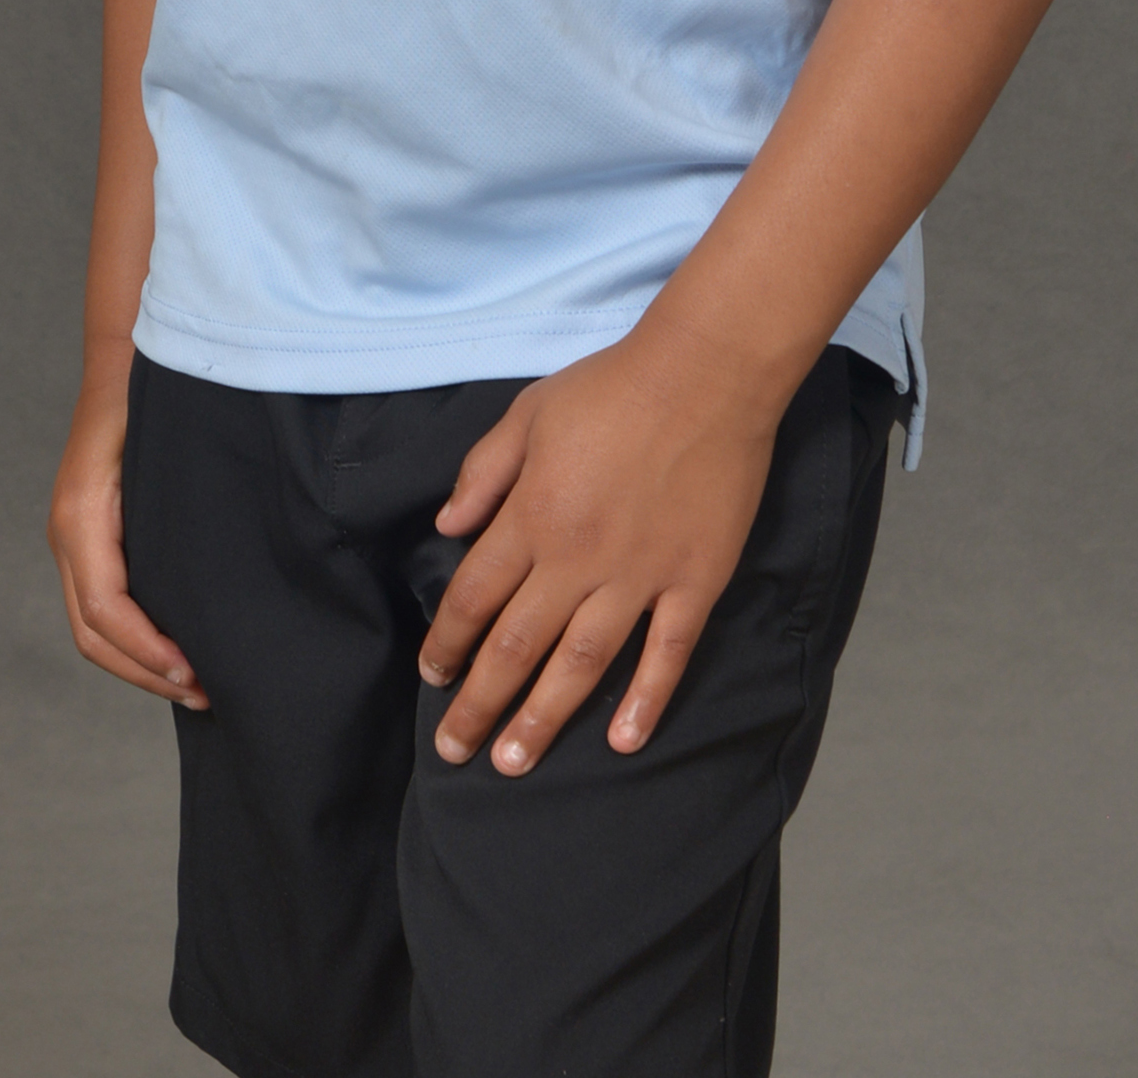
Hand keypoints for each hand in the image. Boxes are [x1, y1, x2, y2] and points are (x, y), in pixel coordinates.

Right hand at [47, 357, 207, 710]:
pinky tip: (175, 647)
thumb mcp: (164, 446)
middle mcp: (69, 534)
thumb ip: (174, 506)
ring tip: (195, 683)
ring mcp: (73, 539)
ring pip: (92, 628)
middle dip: (146, 672)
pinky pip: (101, 605)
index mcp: (83, 516)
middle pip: (93, 634)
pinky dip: (132, 640)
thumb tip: (211, 580)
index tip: (196, 674)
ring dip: (139, 664)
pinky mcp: (90, 539)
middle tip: (207, 693)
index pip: (105, 609)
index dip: (147, 652)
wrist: (126, 356)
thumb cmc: (153, 395)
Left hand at [416, 330, 782, 775]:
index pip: (473, 597)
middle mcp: (577, 559)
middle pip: (516, 647)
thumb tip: (447, 528)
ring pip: (581, 665)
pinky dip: (645, 702)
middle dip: (480, 705)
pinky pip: (667, 654)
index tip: (432, 678)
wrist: (706, 373)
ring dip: (543, 719)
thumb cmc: (612, 387)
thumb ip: (483, 473)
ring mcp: (639, 576)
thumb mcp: (528, 413)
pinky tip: (622, 741)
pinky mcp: (694, 581)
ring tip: (513, 764)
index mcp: (532, 516)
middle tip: (456, 752)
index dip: (447, 643)